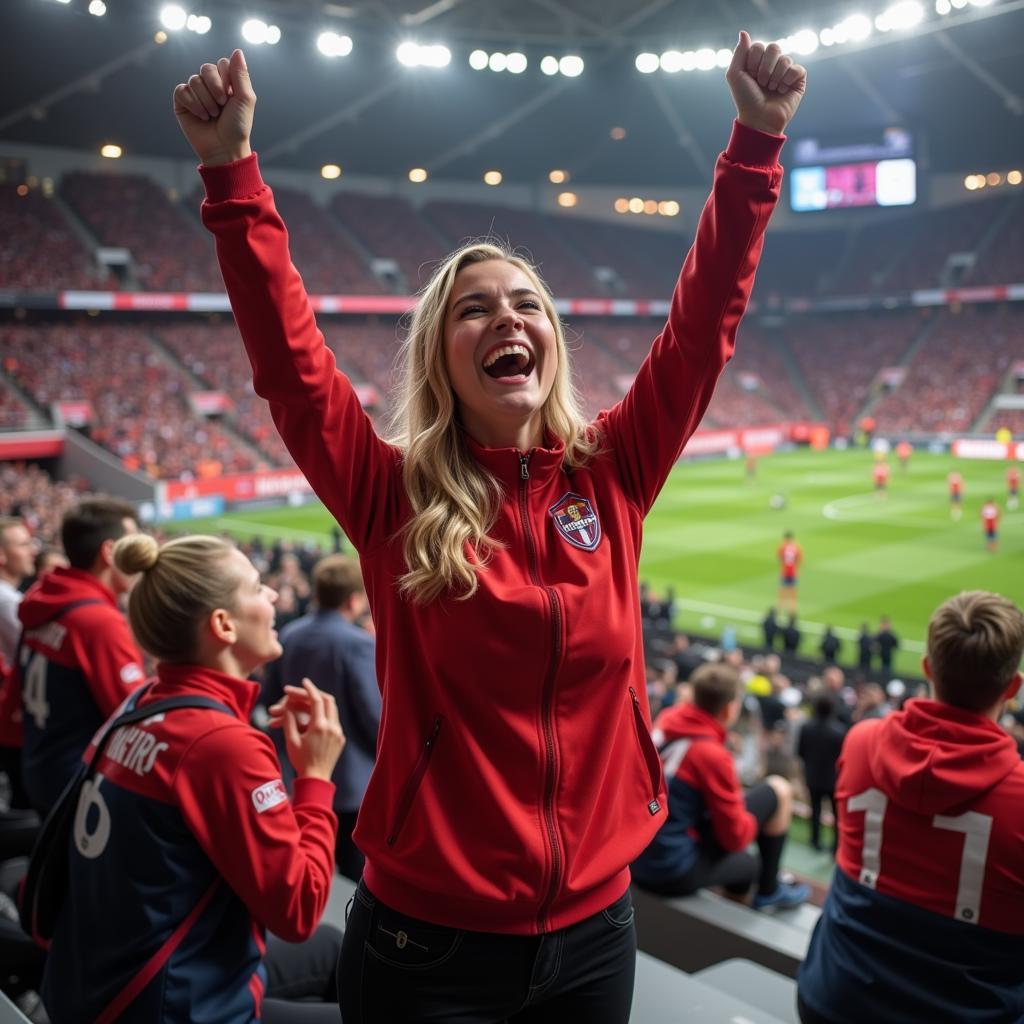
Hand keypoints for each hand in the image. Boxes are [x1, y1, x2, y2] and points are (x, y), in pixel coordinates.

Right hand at [172, 49, 254, 165]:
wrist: (224, 148)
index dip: (226, 79)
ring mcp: (195, 92)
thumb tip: (237, 50)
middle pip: (206, 68)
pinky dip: (193, 104)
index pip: (222, 63)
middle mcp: (210, 85)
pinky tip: (201, 116)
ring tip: (212, 115)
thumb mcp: (245, 99)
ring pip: (194, 80)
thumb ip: (241, 74)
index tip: (231, 96)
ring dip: (205, 101)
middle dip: (216, 88)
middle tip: (221, 106)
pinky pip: (182, 90)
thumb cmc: (237, 126)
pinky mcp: (182, 102)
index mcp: (227, 82)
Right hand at [269, 678, 344, 781]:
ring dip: (321, 704)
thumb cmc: (300, 761)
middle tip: (304, 691)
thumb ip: (289, 721)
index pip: (316, 700)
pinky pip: (333, 721)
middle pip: (328, 701)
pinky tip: (315, 716)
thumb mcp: (291, 741)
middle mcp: (332, 727)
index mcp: (320, 726)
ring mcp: (338, 733)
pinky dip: (324, 715)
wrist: (316, 779)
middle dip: (315, 693)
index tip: (304, 681)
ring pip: (332, 710)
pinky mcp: (340, 739)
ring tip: (308, 701)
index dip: (309, 689)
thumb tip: (287, 707)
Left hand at [727, 31, 806, 135]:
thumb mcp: (735, 75)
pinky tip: (783, 91)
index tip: (750, 77)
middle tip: (761, 83)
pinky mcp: (798, 80)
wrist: (759, 119)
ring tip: (771, 89)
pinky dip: (788, 80)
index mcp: (758, 61)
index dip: (753, 62)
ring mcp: (786, 71)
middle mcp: (772, 64)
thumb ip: (739, 52)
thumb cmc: (745, 99)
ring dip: (775, 77)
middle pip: (774, 47)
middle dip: (765, 67)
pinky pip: (797, 69)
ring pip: (786, 59)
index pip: (759, 46)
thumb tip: (743, 32)